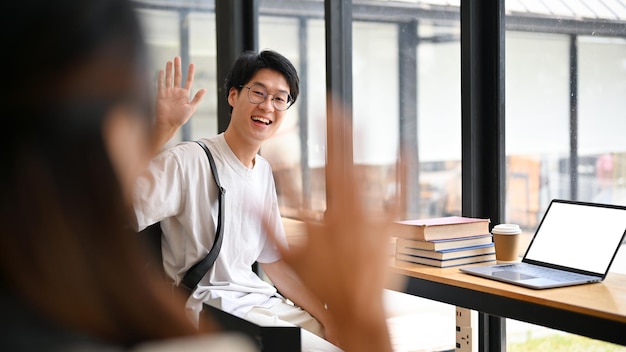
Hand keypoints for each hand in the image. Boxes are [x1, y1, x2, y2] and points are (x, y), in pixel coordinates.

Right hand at [151, 56, 205, 151]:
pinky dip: (160, 77)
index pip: (188, 80)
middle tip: (177, 57)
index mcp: (184, 94)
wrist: (168, 124)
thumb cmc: (180, 118)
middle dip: (178, 67)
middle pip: (177, 76)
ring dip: (169, 69)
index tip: (192, 64)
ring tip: (170, 61)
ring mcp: (168, 92)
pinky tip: (160, 70)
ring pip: (169, 78)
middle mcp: (176, 92)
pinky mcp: (160, 95)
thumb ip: (197, 98)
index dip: (190, 72)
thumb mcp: (191, 108)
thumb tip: (204, 89)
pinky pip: (160, 84)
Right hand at [267, 108, 397, 350]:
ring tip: (361, 115)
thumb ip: (267, 224)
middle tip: (334, 102)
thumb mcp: (286, 255)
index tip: (308, 114)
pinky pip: (400, 194)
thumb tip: (247, 200)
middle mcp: (350, 209)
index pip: (315, 166)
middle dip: (337, 129)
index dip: (310, 139)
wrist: (357, 309)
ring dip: (364, 143)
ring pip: (368, 172)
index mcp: (326, 213)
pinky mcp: (391, 226)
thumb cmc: (323, 284)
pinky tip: (405, 149)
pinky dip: (402, 171)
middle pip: (342, 161)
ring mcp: (373, 216)